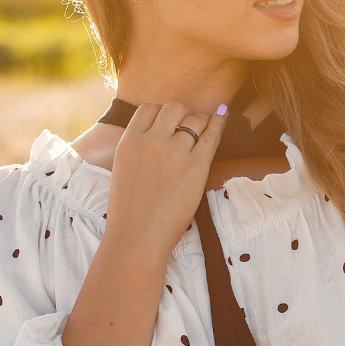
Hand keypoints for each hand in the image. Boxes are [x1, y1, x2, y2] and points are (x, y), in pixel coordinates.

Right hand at [103, 101, 227, 257]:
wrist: (137, 237)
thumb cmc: (129, 212)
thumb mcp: (121, 170)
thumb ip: (136, 149)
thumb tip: (151, 138)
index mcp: (130, 141)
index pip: (149, 109)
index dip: (161, 113)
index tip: (169, 122)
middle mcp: (152, 141)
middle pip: (174, 108)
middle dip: (183, 113)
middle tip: (189, 124)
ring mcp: (175, 152)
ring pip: (195, 120)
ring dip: (201, 121)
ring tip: (205, 127)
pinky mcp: (196, 166)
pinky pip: (212, 136)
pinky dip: (219, 124)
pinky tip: (223, 117)